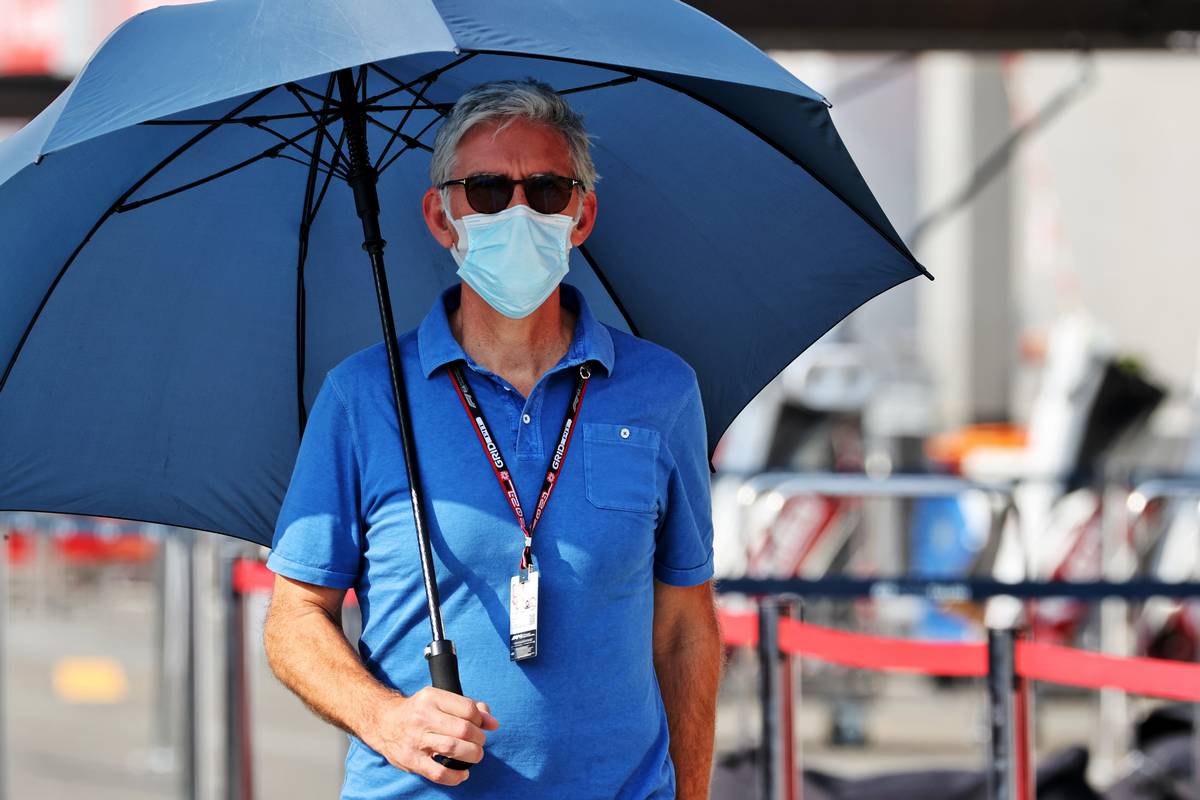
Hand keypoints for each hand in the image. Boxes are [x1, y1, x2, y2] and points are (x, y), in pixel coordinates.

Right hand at [363, 687, 499, 785]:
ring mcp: (416, 739)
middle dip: (479, 739)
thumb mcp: (439, 699)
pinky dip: (456, 776)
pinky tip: (462, 774)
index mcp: (431, 697)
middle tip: (478, 742)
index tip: (481, 726)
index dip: (481, 720)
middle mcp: (423, 716)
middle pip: (464, 729)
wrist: (383, 722)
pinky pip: (439, 773)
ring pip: (454, 748)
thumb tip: (492, 722)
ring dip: (472, 755)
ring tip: (474, 755)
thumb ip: (468, 706)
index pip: (468, 709)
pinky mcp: (411, 760)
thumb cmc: (418, 711)